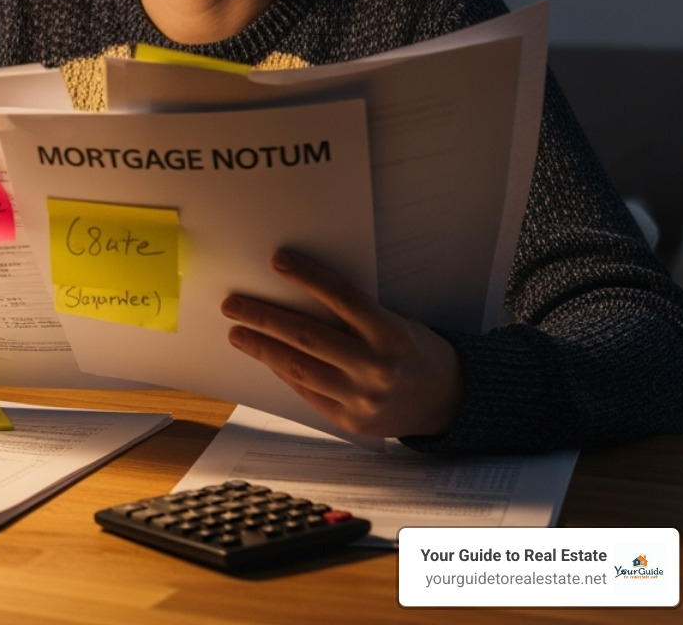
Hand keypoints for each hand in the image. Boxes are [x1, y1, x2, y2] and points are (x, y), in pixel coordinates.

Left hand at [219, 248, 462, 437]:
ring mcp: (363, 398)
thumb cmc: (414, 351)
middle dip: (264, 317)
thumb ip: (354, 315)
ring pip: (300, 368)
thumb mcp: (395, 323)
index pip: (342, 297)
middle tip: (234, 304)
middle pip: (308, 336)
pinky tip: (265, 357)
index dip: (308, 277)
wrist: (449, 401)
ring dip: (262, 348)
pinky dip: (283, 372)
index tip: (277, 261)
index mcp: (392, 333)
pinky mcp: (351, 421)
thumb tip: (297, 296)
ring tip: (237, 333)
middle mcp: (377, 367)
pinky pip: (307, 393)